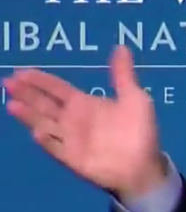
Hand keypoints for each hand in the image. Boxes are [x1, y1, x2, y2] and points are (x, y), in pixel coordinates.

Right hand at [4, 46, 165, 198]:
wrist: (145, 165)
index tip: (21, 72)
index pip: (56, 89)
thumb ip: (123, 75)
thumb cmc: (140, 130)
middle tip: (8, 82)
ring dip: (29, 115)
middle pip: (43, 104)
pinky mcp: (72, 158)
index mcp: (84, 104)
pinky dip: (47, 141)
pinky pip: (56, 148)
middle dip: (27, 94)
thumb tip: (121, 46)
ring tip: (13, 105)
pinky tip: (38, 132)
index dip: (40, 80)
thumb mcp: (135, 98)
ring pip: (43, 124)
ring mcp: (70, 139)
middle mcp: (72, 120)